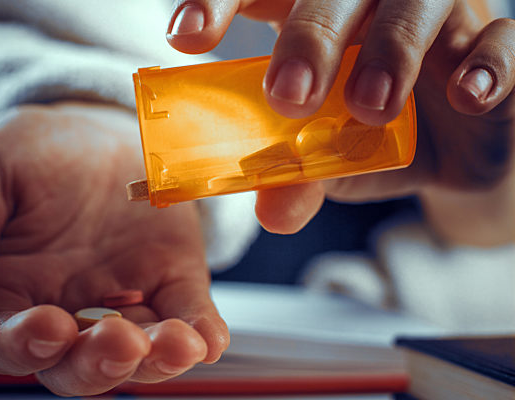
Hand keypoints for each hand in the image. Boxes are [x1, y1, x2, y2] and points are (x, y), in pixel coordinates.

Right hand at [0, 103, 228, 395]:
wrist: (92, 130)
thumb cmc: (31, 156)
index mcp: (14, 295)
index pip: (11, 342)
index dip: (25, 344)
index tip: (47, 326)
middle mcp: (71, 309)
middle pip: (79, 363)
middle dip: (100, 363)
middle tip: (121, 345)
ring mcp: (126, 298)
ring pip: (139, 350)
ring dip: (159, 358)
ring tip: (177, 345)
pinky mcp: (172, 278)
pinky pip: (187, 312)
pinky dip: (201, 330)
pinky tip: (208, 337)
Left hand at [167, 1, 514, 244]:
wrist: (450, 155)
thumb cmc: (375, 143)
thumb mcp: (329, 163)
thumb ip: (299, 177)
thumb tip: (271, 211)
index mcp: (317, 22)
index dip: (221, 2)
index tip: (185, 36)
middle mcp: (372, 6)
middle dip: (309, 37)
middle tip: (289, 97)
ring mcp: (437, 17)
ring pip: (416, 3)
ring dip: (392, 48)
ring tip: (370, 106)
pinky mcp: (493, 43)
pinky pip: (503, 37)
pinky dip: (488, 62)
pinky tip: (466, 96)